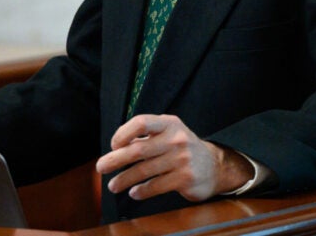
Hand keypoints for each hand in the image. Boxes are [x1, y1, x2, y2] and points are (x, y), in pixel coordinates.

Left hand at [95, 114, 252, 201]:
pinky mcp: (184, 178)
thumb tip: (116, 149)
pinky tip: (134, 192)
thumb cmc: (182, 148)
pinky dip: (140, 191)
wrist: (214, 166)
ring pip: (143, 171)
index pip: (141, 122)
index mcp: (169, 123)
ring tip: (113, 185)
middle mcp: (176, 139)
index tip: (114, 145)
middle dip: (115, 160)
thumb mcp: (169, 133)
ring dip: (124, 179)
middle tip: (101, 168)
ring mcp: (182, 159)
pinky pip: (155, 186)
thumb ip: (147, 137)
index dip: (123, 133)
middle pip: (138, 150)